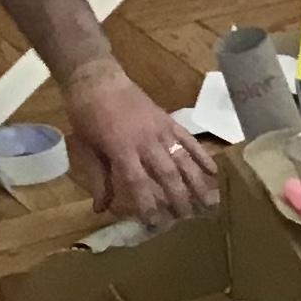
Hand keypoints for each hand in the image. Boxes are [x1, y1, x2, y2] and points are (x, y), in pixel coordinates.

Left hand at [64, 59, 218, 223]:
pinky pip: (189, 140)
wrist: (96, 78)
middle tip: (187, 218)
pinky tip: (214, 172)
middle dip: (178, 198)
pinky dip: (202, 156)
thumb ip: (99, 179)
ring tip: (209, 203)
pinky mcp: (168, 120)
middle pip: (167, 174)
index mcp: (121, 149)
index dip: (148, 204)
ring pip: (183, 159)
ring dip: (197, 182)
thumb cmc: (86, 114)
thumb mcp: (87, 148)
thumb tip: (101, 209)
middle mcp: (145, 141)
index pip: (139, 182)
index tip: (154, 223)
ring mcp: (160, 130)